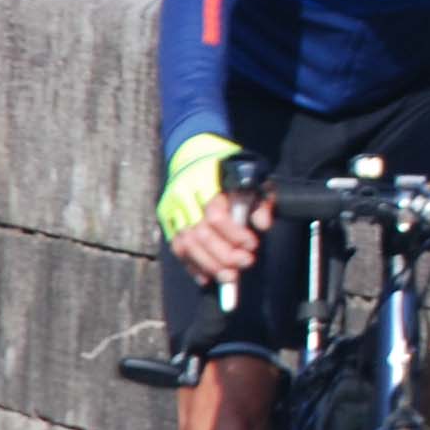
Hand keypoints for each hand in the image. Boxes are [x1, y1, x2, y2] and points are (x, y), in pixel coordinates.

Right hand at [156, 134, 263, 284]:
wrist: (195, 152)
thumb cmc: (227, 169)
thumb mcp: (251, 178)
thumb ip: (260, 201)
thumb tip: (263, 226)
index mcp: (207, 182)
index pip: (216, 216)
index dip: (234, 235)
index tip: (252, 246)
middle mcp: (185, 195)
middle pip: (200, 234)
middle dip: (223, 255)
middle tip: (244, 265)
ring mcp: (172, 207)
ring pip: (186, 244)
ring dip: (208, 265)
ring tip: (229, 277)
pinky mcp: (166, 218)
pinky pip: (176, 247)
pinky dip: (192, 265)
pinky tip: (207, 277)